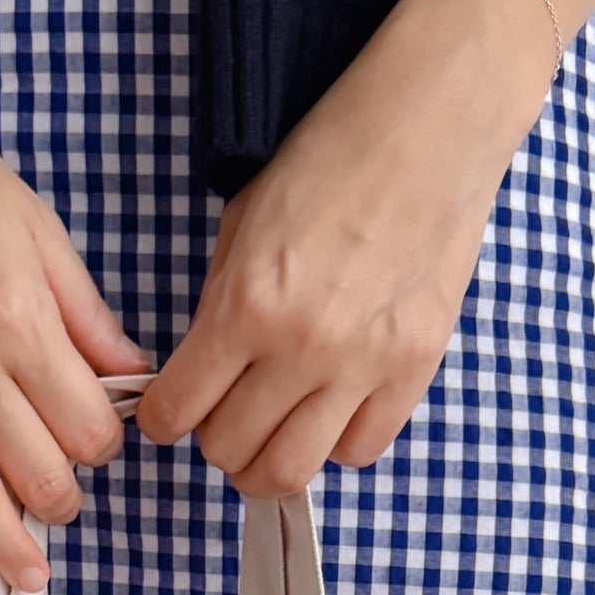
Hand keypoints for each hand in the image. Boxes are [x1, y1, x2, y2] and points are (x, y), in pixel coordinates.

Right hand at [0, 85, 145, 588]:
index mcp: (24, 326)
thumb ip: (86, 317)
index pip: (86, 426)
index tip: (99, 436)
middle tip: (66, 501)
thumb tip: (131, 377)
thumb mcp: (42, 235)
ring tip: (27, 576)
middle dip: (62, 499)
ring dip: (3, 544)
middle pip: (35, 472)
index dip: (105, 444)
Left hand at [136, 0, 553, 497]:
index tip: (170, 410)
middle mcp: (302, 346)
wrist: (430, 124)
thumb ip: (218, 303)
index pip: (178, 412)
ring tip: (270, 429)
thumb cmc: (331, 155)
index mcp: (246, 304)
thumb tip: (201, 370)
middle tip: (222, 414)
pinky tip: (329, 409)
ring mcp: (364, 364)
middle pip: (231, 452)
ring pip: (292, 471)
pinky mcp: (414, 367)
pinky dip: (334, 443)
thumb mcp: (243, 220)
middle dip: (214, 440)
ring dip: (268, 460)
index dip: (164, 419)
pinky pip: (360, 450)